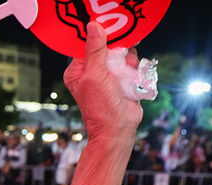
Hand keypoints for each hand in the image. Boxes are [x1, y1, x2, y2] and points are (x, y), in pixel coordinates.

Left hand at [64, 22, 141, 136]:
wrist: (118, 130)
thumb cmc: (101, 108)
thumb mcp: (95, 75)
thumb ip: (95, 50)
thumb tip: (93, 26)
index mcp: (77, 70)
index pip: (85, 43)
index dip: (97, 35)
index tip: (109, 31)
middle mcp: (91, 71)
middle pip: (105, 45)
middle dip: (116, 47)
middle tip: (123, 51)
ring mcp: (108, 74)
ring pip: (120, 53)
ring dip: (127, 58)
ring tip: (128, 68)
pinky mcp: (122, 79)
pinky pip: (130, 63)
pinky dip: (134, 66)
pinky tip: (133, 74)